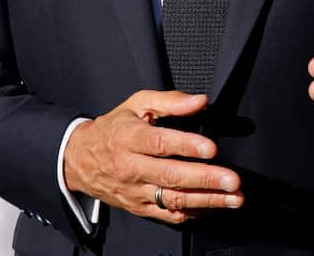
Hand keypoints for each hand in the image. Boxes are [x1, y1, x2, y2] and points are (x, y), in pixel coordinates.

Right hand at [62, 90, 242, 223]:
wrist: (79, 160)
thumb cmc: (114, 128)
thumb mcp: (137, 104)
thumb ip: (170, 101)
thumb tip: (200, 100)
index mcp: (128, 138)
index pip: (159, 143)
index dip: (186, 146)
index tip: (211, 148)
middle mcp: (131, 168)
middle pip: (170, 176)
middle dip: (205, 179)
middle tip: (233, 180)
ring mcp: (135, 191)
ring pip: (173, 199)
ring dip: (207, 200)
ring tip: (235, 198)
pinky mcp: (139, 208)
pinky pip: (168, 214)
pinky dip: (194, 212)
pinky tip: (216, 206)